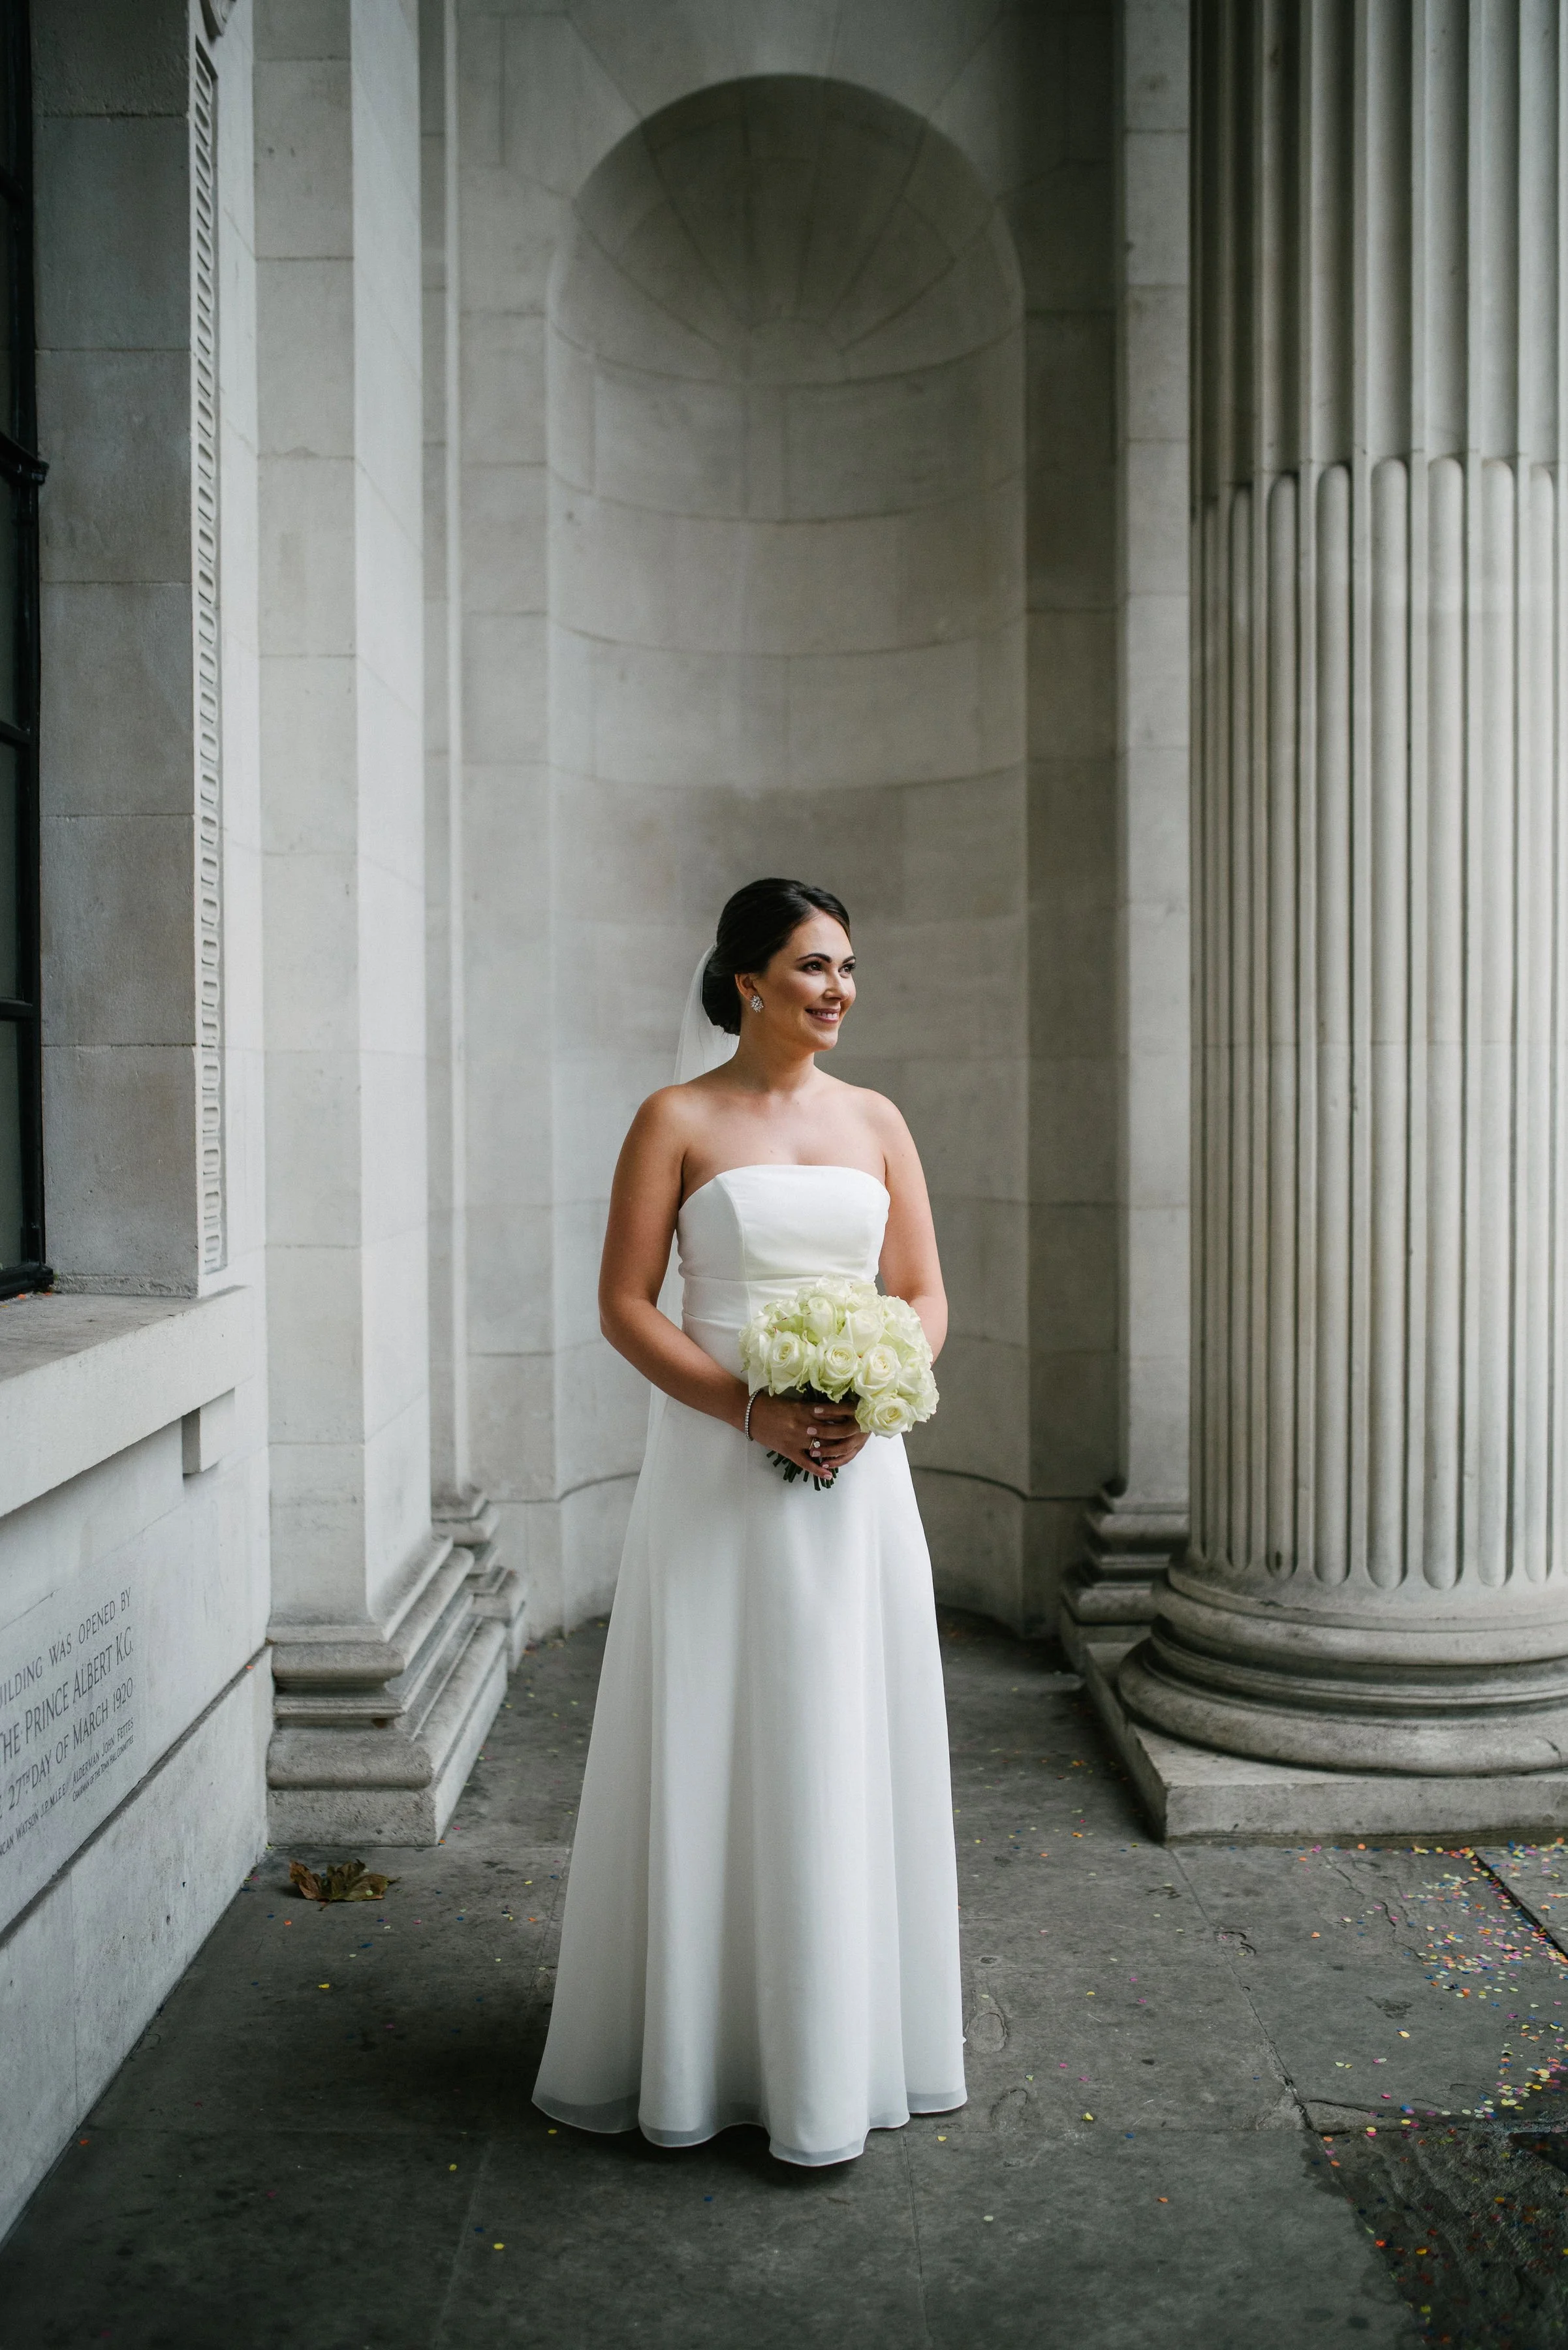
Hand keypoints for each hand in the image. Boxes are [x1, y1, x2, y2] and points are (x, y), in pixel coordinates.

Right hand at [747, 1393, 869, 1480]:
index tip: (860, 1418)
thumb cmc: (772, 1403)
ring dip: (835, 1453)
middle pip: (832, 1433)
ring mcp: (797, 1439)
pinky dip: (817, 1470)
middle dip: (846, 1436)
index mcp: (807, 1409)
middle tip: (859, 1438)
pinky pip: (806, 1463)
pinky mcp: (788, 1450)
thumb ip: (813, 1407)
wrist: (750, 1412)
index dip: (848, 1417)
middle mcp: (805, 1425)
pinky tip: (828, 1474)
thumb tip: (831, 1411)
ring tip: (847, 1456)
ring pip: (822, 1449)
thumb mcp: (795, 1402)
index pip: (834, 1414)